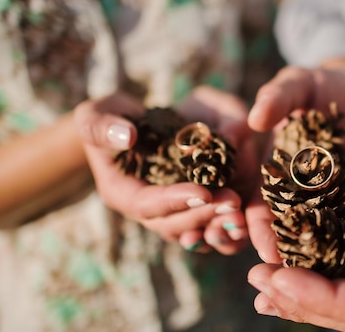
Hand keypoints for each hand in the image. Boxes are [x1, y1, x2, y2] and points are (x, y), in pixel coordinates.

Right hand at [74, 87, 255, 254]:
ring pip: (193, 230)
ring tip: (243, 215)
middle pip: (174, 224)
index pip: (146, 203)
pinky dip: (225, 226)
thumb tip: (127, 136)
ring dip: (219, 225)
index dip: (174, 200)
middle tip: (233, 203)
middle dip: (204, 214)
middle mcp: (145, 210)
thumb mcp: (97, 114)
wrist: (132, 124)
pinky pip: (207, 225)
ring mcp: (168, 213)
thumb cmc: (110, 117)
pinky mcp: (189, 208)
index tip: (202, 192)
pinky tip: (247, 220)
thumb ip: (104, 125)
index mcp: (121, 192)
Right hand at [245, 60, 344, 262]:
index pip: (260, 206)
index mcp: (274, 177)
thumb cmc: (323, 88)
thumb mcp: (300, 85)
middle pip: (290, 234)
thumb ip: (279, 96)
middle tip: (291, 274)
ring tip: (329, 281)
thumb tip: (254, 118)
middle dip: (288, 255)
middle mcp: (300, 201)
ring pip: (325, 242)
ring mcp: (333, 208)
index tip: (261, 241)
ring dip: (323, 263)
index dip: (258, 225)